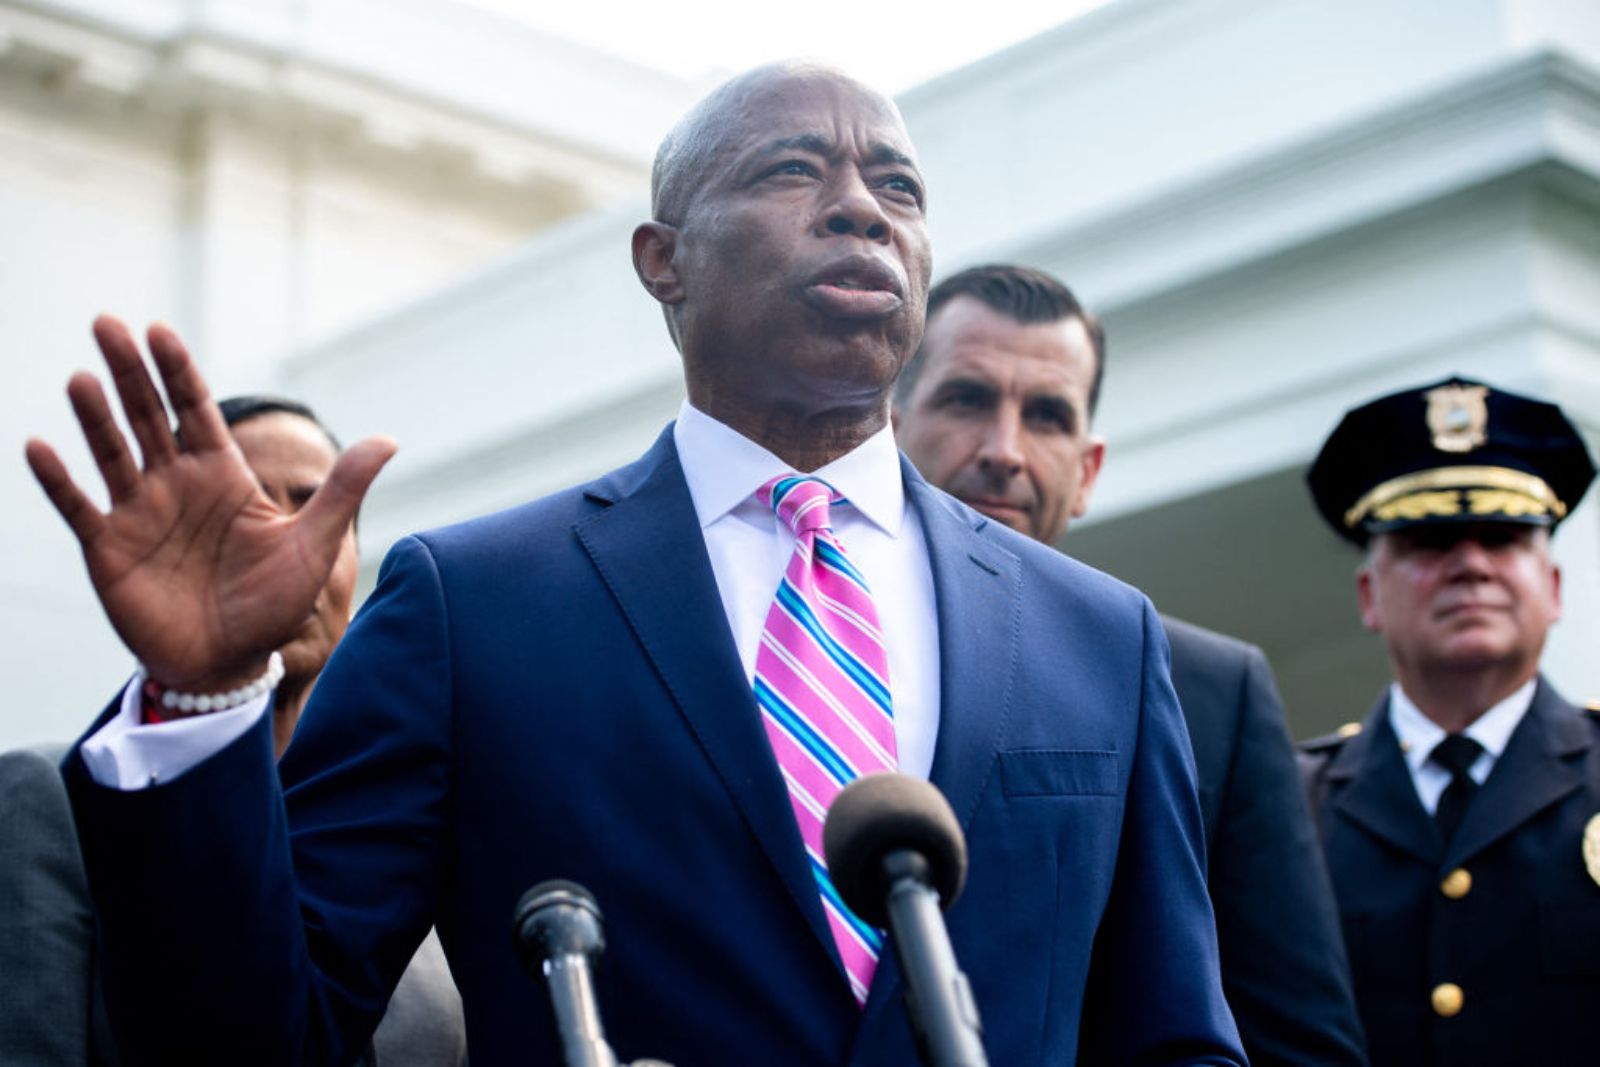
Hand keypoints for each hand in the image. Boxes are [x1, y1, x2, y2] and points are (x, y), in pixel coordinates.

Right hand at [25, 315, 395, 692]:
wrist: (230, 664)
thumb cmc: (273, 605)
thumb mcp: (315, 545)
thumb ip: (342, 491)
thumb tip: (390, 440)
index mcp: (223, 477)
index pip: (196, 410)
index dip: (178, 371)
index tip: (159, 330)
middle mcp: (176, 485)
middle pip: (148, 416)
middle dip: (129, 372)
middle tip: (106, 325)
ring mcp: (139, 514)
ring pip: (112, 453)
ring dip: (95, 417)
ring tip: (80, 380)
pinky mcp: (109, 549)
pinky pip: (78, 507)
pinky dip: (58, 480)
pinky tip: (38, 447)